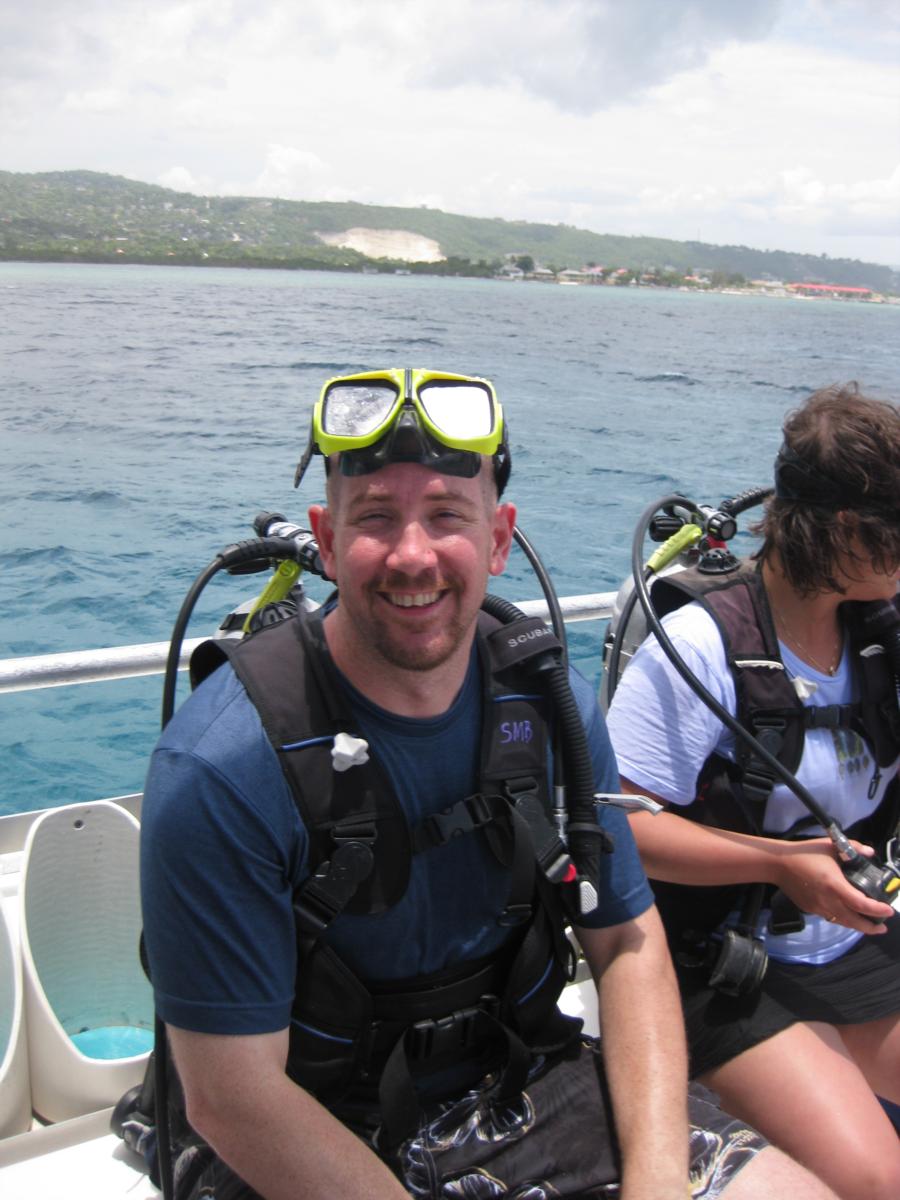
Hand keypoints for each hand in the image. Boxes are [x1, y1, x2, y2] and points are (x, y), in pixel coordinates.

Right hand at [773, 837, 893, 932]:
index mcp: (835, 885)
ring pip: (843, 922)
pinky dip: (842, 919)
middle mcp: (828, 901)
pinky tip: (846, 914)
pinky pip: (831, 917)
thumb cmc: (805, 853)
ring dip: (857, 926)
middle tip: (882, 927)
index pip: (861, 904)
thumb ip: (853, 848)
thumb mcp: (830, 845)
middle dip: (871, 928)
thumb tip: (870, 853)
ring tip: (868, 925)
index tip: (888, 911)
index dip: (877, 910)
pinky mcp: (810, 909)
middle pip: (854, 922)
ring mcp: (818, 907)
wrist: (778, 864)